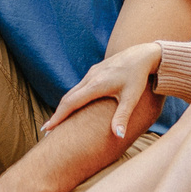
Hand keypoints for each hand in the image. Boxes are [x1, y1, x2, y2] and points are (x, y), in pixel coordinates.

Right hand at [45, 41, 164, 137]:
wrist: (143, 55)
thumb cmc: (138, 77)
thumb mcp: (132, 98)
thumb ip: (122, 117)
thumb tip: (118, 136)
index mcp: (96, 85)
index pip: (71, 103)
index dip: (58, 116)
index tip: (48, 128)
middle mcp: (90, 78)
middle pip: (67, 98)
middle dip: (57, 114)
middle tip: (47, 129)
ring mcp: (92, 73)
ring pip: (73, 91)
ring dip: (64, 106)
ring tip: (58, 120)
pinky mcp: (96, 70)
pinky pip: (79, 86)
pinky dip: (72, 97)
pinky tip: (73, 105)